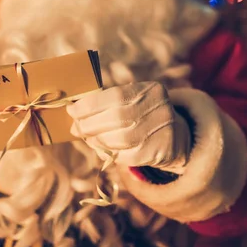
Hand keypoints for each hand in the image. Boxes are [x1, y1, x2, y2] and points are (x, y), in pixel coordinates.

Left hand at [67, 82, 190, 172]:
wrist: (175, 137)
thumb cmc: (142, 114)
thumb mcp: (131, 101)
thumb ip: (106, 104)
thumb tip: (74, 115)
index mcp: (150, 90)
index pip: (114, 96)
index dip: (89, 105)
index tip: (72, 110)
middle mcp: (159, 108)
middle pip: (116, 118)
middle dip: (89, 124)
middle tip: (76, 128)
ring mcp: (162, 131)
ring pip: (120, 139)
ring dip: (97, 140)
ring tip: (88, 138)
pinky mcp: (159, 152)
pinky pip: (126, 156)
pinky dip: (109, 153)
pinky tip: (102, 148)